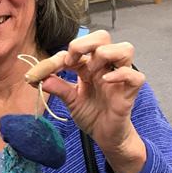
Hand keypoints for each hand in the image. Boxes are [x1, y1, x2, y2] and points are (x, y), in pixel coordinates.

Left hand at [25, 30, 146, 172]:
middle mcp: (106, 67)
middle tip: (71, 62)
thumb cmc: (92, 114)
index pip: (77, 48)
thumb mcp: (70, 100)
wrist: (105, 136)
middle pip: (103, 36)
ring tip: (91, 73)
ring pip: (125, 49)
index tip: (44, 71)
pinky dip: (121, 74)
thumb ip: (57, 87)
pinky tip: (105, 81)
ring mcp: (119, 78)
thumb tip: (36, 78)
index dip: (58, 57)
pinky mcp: (129, 92)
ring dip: (104, 55)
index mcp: (90, 65)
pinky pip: (135, 76)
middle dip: (85, 43)